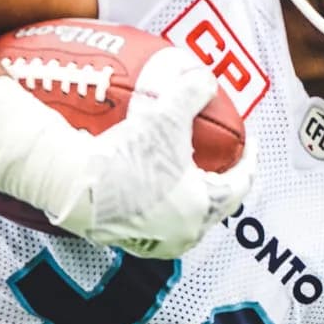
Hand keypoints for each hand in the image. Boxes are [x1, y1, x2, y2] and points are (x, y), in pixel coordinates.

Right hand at [52, 53, 254, 257]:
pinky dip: (166, 206)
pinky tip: (157, 188)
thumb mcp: (165, 117)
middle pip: (218, 204)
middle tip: (222, 160)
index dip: (249, 160)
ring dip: (194, 196)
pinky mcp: (132, 243)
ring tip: (190, 174)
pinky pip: (160, 223)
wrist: (74, 184)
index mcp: (203, 206)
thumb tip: (207, 79)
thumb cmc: (125, 156)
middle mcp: (186, 232)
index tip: (249, 144)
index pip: (241, 183)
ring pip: (189, 217)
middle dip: (223, 180)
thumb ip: (192, 93)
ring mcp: (158, 242)